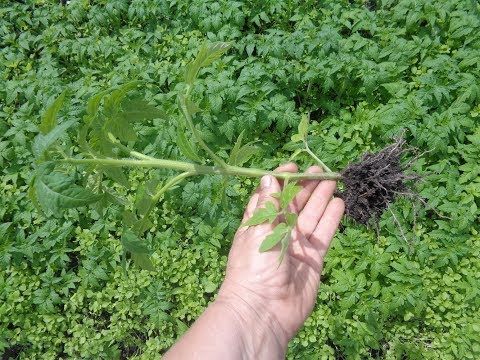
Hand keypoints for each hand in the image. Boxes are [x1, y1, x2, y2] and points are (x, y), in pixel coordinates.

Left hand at [217, 163, 344, 346]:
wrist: (264, 311)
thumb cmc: (254, 267)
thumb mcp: (259, 230)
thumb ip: (268, 204)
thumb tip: (268, 177)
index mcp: (258, 224)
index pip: (271, 196)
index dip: (281, 180)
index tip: (294, 166)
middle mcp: (277, 232)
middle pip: (294, 204)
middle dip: (305, 186)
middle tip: (320, 169)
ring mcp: (296, 245)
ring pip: (311, 216)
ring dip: (321, 197)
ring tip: (333, 179)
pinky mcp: (313, 258)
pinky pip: (324, 234)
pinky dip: (331, 218)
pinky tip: (339, 202)